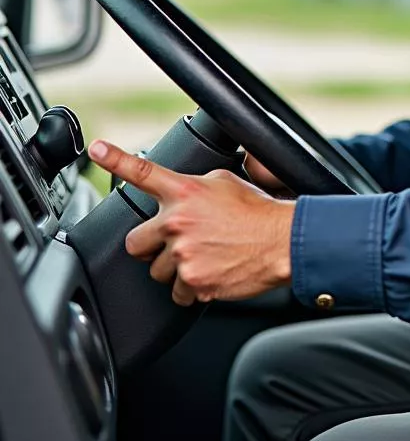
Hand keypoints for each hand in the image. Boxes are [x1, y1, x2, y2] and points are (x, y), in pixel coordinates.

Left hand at [88, 140, 294, 306]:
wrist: (283, 241)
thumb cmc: (258, 211)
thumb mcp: (225, 183)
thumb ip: (193, 187)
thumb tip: (179, 193)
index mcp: (185, 191)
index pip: (142, 172)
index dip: (115, 158)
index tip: (96, 148)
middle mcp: (178, 221)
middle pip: (136, 243)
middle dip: (153, 246)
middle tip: (179, 242)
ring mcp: (183, 254)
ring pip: (157, 271)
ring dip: (175, 268)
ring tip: (205, 256)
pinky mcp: (193, 282)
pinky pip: (177, 293)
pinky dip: (192, 288)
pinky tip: (213, 272)